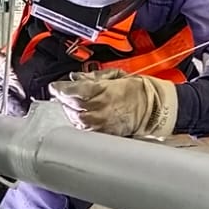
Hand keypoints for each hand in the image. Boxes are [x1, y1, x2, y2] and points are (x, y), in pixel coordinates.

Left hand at [50, 69, 177, 138]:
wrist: (154, 108)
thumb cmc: (138, 90)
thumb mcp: (115, 75)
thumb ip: (93, 76)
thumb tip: (75, 77)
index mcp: (103, 91)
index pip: (73, 91)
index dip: (60, 89)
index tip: (54, 87)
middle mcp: (100, 109)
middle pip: (72, 106)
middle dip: (63, 100)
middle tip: (60, 96)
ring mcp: (102, 123)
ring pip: (76, 120)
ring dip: (70, 112)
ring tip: (69, 106)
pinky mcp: (105, 133)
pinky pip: (85, 130)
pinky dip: (79, 124)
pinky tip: (79, 118)